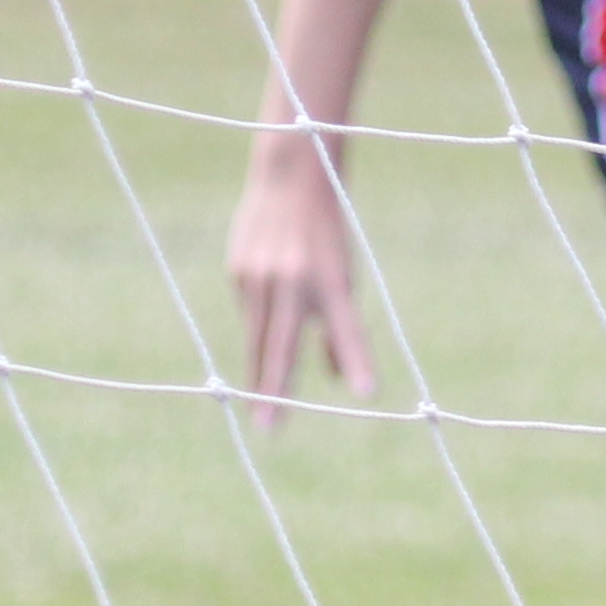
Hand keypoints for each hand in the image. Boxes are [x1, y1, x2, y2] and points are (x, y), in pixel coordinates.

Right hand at [227, 135, 375, 409]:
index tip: (367, 394)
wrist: (290, 178)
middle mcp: (293, 281)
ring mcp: (259, 277)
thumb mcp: (342, 276)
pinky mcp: (238, 270)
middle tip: (266, 428)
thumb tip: (341, 382)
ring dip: (258, 371)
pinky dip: (259, 319)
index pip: (347, 330)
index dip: (357, 360)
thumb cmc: (325, 236)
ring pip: (258, 336)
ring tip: (260, 409)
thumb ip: (340, 329)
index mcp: (330, 280)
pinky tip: (265, 301)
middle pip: (280, 347)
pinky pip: (250, 310)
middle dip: (272, 391)